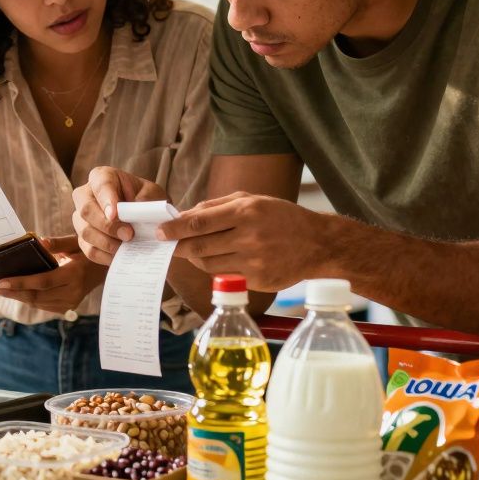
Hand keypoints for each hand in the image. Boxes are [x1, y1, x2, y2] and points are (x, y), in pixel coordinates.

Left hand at [0, 235, 105, 313]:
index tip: (0, 282)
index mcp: (74, 275)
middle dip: (13, 292)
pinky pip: (44, 306)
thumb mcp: (76, 243)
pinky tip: (18, 293)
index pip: (42, 282)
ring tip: (1, 291)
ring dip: (19, 297)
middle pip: (36, 296)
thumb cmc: (89, 251)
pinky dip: (30, 300)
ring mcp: (71, 303)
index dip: (20, 283)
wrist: (108, 269)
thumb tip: (38, 242)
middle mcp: (72, 292)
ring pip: (38, 303)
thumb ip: (58, 244)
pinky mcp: (69, 307)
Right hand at [71, 166, 167, 264]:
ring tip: (127, 246)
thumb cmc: (147, 200)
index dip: (106, 199)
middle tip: (129, 235)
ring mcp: (81, 218)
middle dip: (107, 225)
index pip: (100, 184)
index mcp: (102, 177)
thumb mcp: (153, 194)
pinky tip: (120, 255)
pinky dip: (105, 255)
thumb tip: (138, 206)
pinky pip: (89, 249)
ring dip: (107, 242)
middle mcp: (85, 195)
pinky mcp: (83, 238)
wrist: (146, 218)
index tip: (115, 214)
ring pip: (85, 231)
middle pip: (86, 210)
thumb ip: (148, 198)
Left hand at [158, 192, 329, 291]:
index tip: (161, 231)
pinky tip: (218, 260)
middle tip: (169, 244)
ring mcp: (253, 261)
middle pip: (199, 246)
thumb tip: (184, 215)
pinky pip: (224, 276)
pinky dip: (215, 269)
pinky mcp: (257, 280)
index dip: (175, 228)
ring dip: (196, 258)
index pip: (199, 221)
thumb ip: (217, 206)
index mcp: (245, 211)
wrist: (317, 244)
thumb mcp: (252, 200)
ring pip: (208, 264)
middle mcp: (248, 236)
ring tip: (194, 251)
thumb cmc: (281, 217)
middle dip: (179, 246)